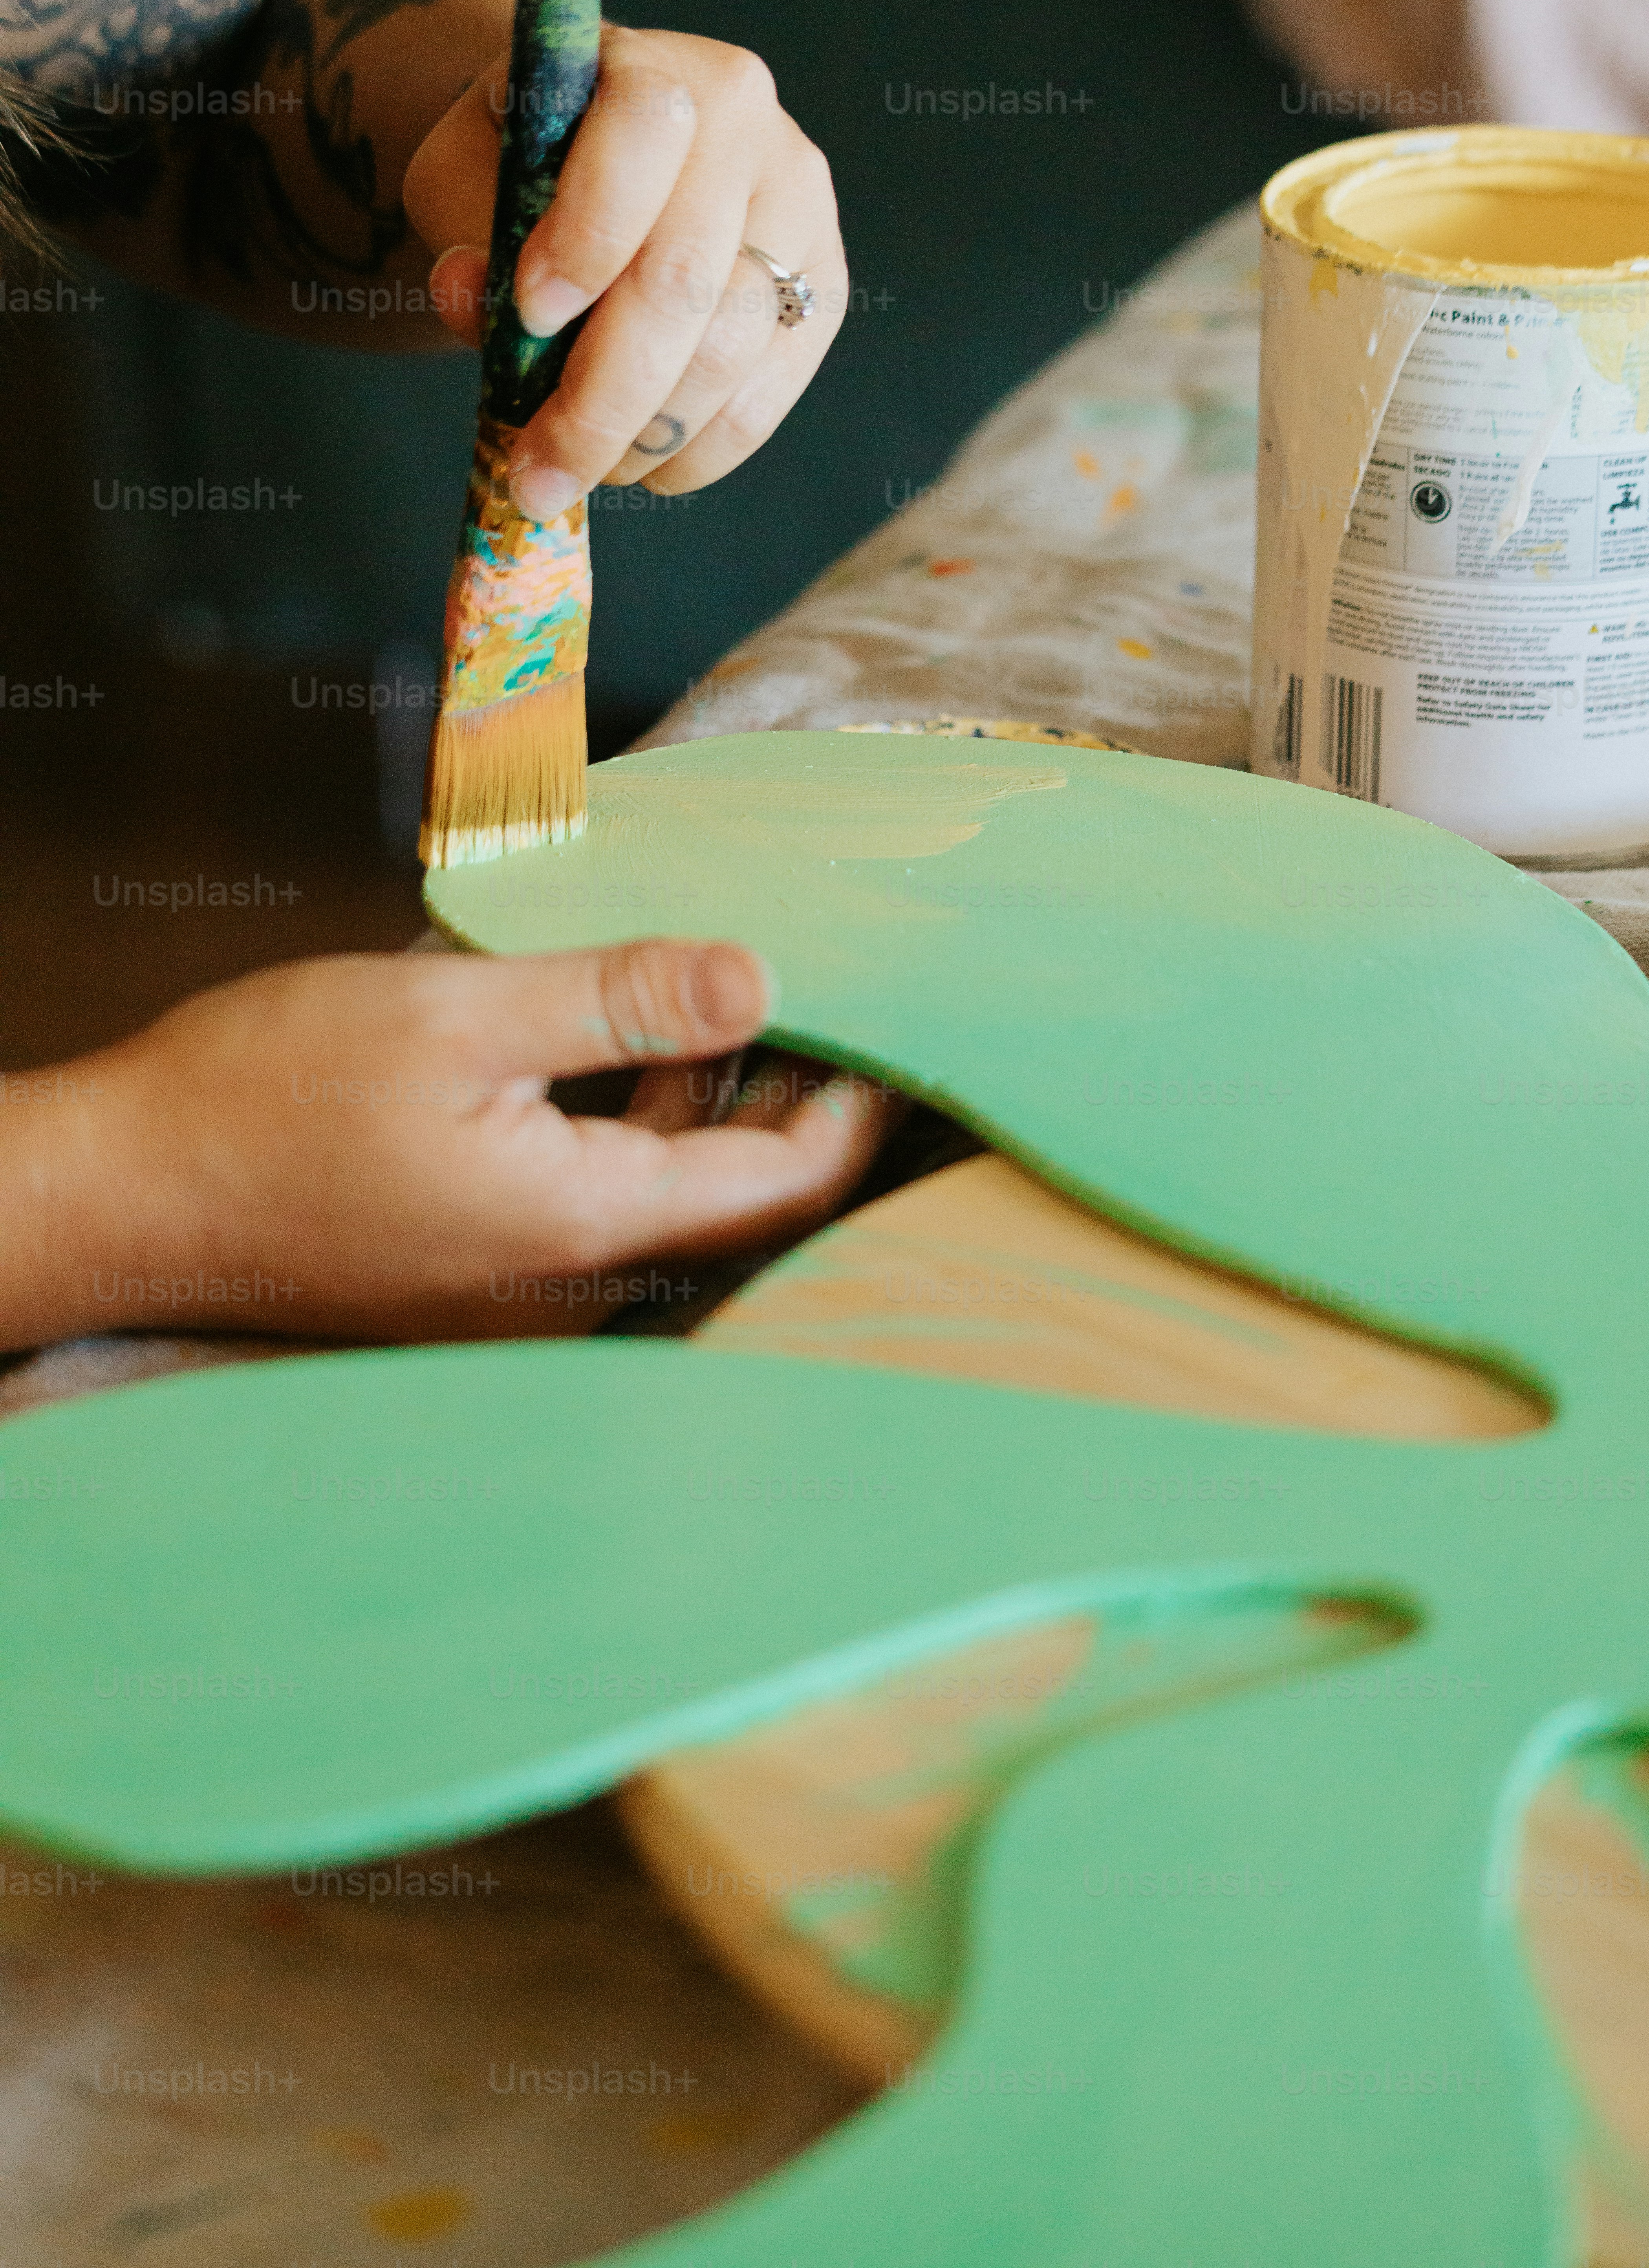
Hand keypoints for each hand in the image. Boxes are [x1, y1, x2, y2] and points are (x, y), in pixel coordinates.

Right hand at [13, 942, 893, 1346]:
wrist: (129, 1195)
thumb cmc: (267, 1098)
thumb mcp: (453, 1016)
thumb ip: (614, 998)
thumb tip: (758, 975)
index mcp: (586, 1226)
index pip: (782, 1182)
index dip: (857, 1100)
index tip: (901, 1016)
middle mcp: (577, 1288)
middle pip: (741, 1197)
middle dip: (799, 1093)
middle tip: (843, 988)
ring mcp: (530, 1292)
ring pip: (674, 1192)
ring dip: (715, 1097)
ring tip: (749, 988)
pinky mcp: (488, 1274)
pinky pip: (606, 1200)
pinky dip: (641, 1119)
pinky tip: (639, 1037)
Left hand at [402, 24, 845, 514]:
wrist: (615, 165)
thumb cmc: (532, 167)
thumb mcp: (466, 171)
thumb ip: (460, 223)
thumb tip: (471, 297)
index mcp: (658, 71)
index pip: (643, 139)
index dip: (589, 233)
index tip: (529, 313)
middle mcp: (751, 130)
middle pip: (685, 280)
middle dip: (602, 396)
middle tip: (539, 474)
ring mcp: (800, 215)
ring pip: (730, 353)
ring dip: (645, 437)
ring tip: (581, 469)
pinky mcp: (823, 294)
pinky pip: (766, 398)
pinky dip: (697, 452)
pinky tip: (643, 467)